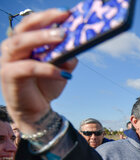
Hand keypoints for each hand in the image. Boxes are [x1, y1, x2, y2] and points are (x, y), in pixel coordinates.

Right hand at [0, 9, 77, 133]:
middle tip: (63, 25)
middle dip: (44, 23)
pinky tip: (64, 74)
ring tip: (61, 38)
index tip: (66, 13)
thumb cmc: (46, 86)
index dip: (47, 16)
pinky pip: (27, 68)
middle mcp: (12, 48)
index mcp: (24, 42)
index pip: (32, 23)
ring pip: (20, 44)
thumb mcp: (62, 69)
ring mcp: (8, 61)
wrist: (36, 110)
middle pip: (23, 29)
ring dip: (41, 39)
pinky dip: (46, 69)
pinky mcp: (9, 76)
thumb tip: (77, 45)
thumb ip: (67, 57)